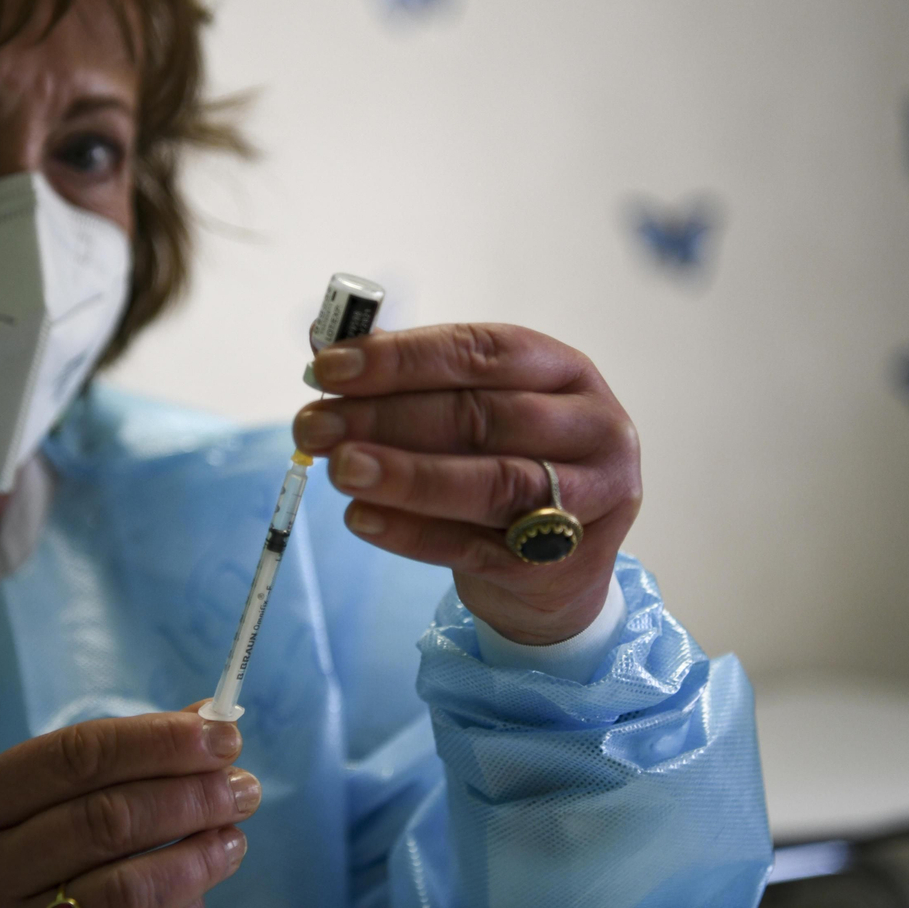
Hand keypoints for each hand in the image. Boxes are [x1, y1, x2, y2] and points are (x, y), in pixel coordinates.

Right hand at [0, 704, 256, 906]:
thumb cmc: (25, 850)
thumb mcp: (45, 799)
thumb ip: (122, 755)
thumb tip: (208, 717)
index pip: (77, 755)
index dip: (158, 741)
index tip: (222, 735)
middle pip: (106, 819)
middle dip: (189, 797)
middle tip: (244, 786)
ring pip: (126, 887)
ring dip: (197, 855)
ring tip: (234, 834)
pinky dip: (182, 898)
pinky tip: (206, 876)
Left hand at [293, 324, 641, 645]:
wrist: (559, 570)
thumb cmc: (506, 464)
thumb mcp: (476, 408)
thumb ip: (409, 374)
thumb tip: (323, 338)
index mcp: (567, 372)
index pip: (484, 352)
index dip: (403, 358)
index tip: (328, 365)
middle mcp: (594, 430)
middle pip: (484, 417)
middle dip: (387, 417)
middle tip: (314, 425)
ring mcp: (589, 501)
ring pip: (492, 483)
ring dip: (405, 474)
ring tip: (338, 468)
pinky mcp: (563, 564)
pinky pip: (476, 547)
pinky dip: (413, 533)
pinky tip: (361, 519)